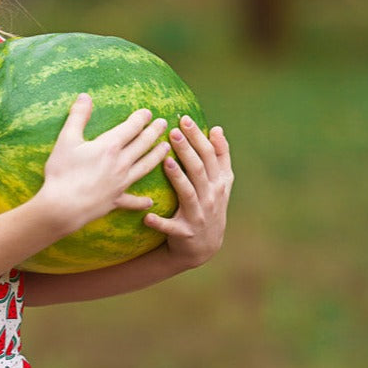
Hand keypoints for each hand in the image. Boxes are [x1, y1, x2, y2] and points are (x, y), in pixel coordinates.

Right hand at [38, 94, 170, 233]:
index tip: (148, 113)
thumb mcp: (66, 140)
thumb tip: (85, 96)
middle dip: (154, 132)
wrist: (62, 207)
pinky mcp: (115, 200)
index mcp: (110, 146)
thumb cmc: (62, 173)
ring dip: (157, 157)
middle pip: (143, 144)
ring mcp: (120, 183)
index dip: (141, 118)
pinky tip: (149, 202)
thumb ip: (78, 117)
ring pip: (144, 167)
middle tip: (164, 124)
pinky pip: (132, 201)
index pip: (131, 127)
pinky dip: (141, 202)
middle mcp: (121, 163)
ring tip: (166, 149)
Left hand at [145, 117, 232, 268]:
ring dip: (178, 178)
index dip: (199, 137)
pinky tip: (147, 216)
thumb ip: (220, 157)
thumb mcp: (220, 184)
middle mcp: (212, 197)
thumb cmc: (208, 207)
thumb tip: (217, 129)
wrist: (203, 248)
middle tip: (173, 131)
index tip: (184, 119)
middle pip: (200, 169)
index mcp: (219, 182)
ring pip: (188, 193)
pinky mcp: (185, 233)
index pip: (211, 155)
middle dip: (188, 150)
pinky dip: (160, 223)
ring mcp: (199, 215)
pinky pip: (171, 227)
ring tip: (165, 162)